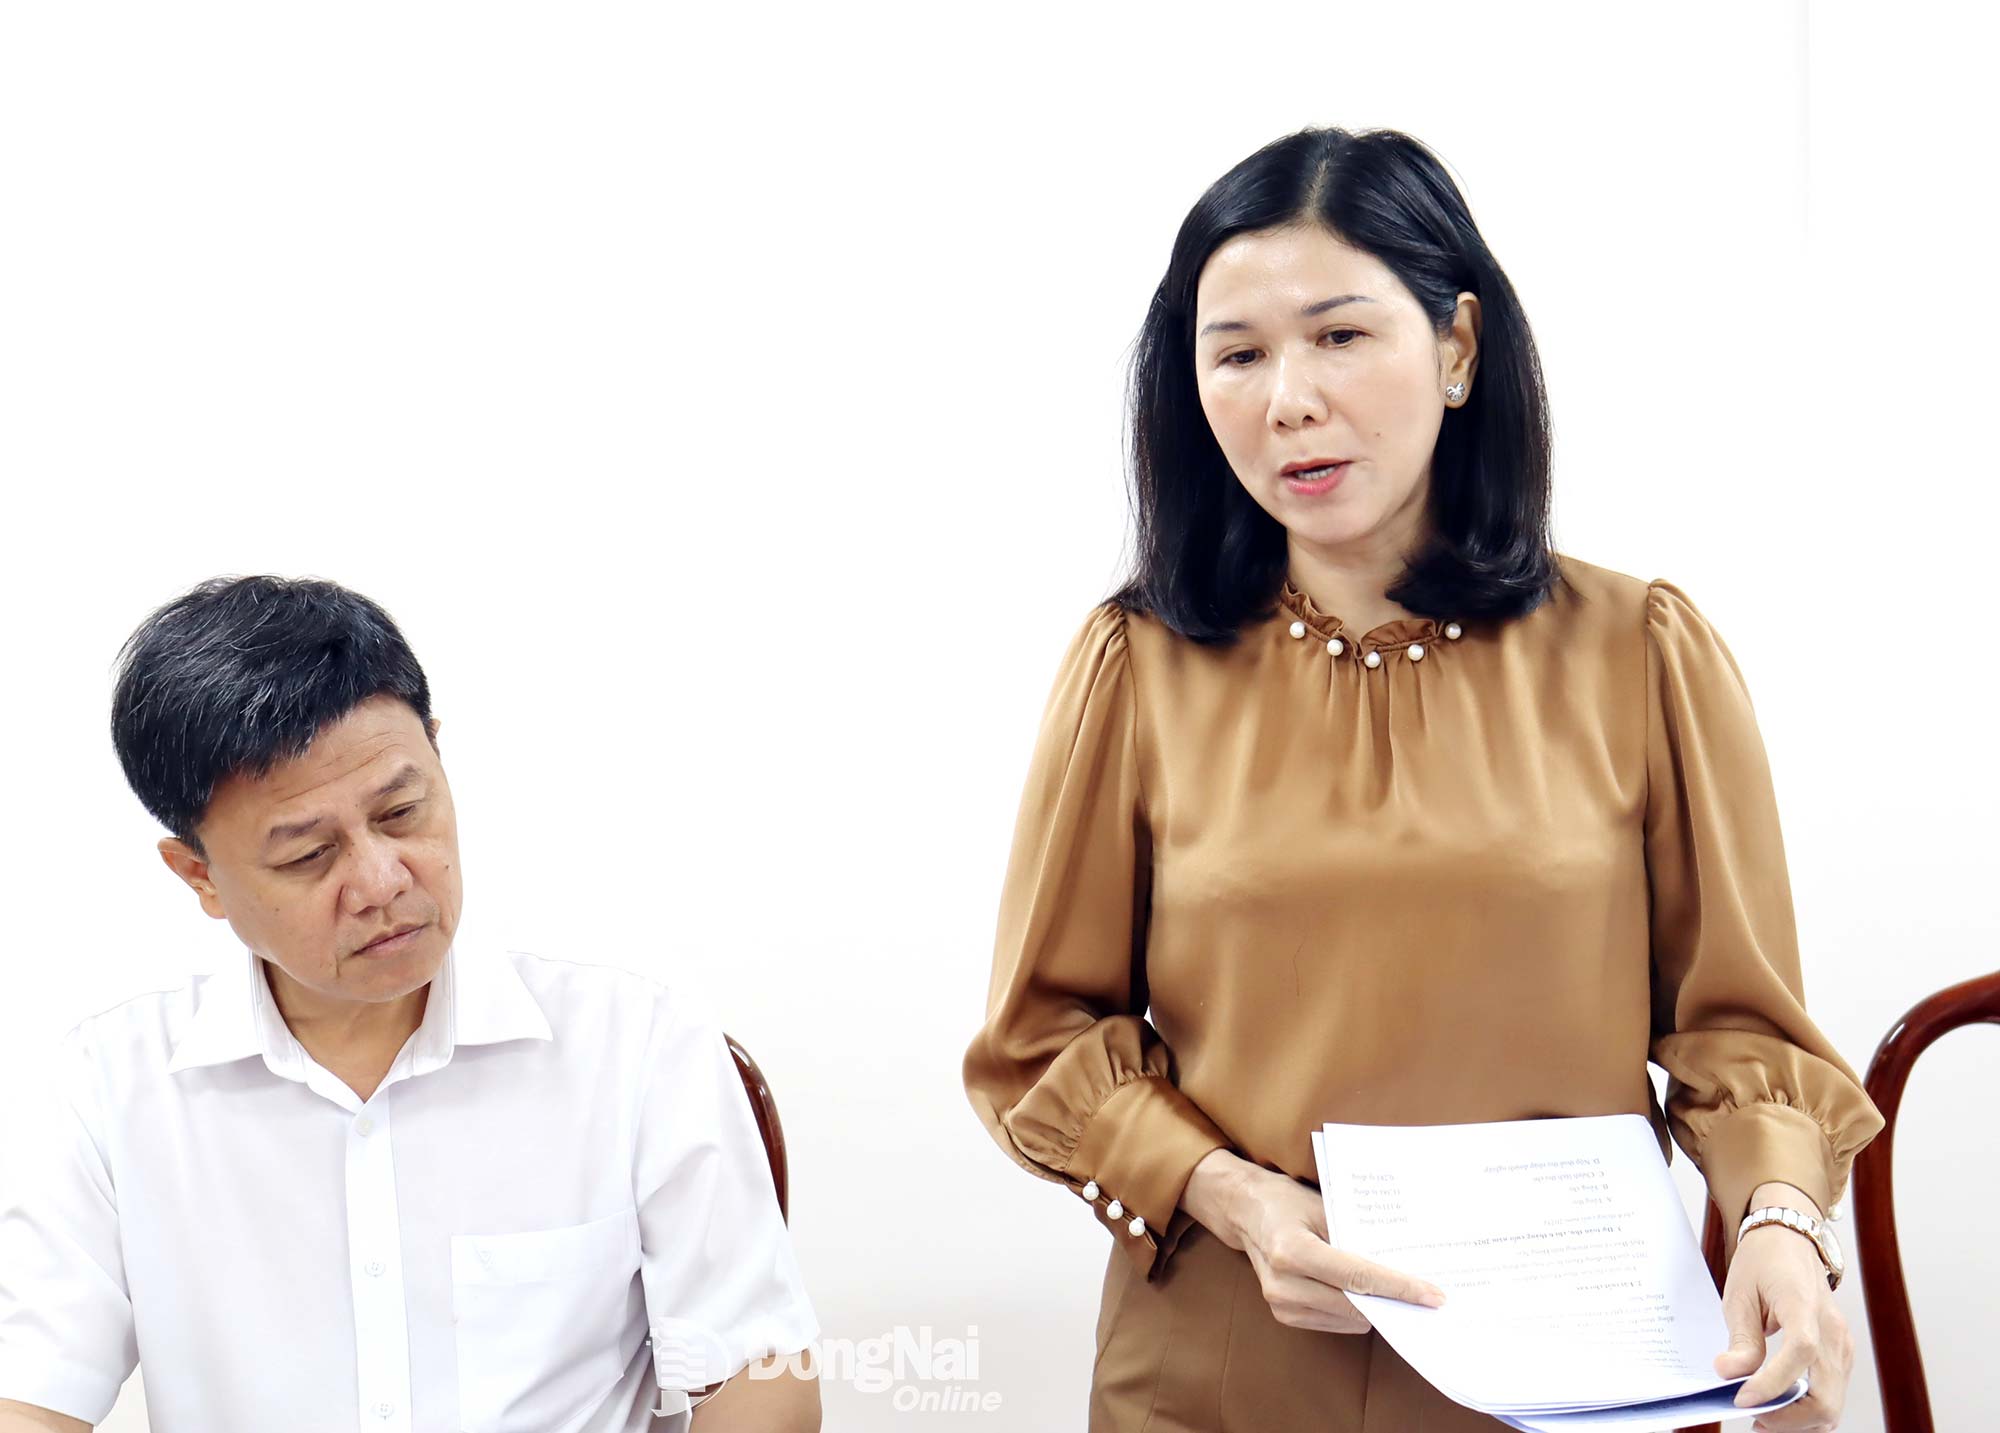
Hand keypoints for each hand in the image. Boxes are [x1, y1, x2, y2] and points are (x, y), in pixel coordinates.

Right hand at [1181, 1149, 1444, 1333]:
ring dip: (1373, 1307)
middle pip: (1356, 1305)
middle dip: (1392, 1301)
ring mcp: (1281, 1304)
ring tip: (1388, 1286)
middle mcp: (1283, 1283)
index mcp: (1291, 1250)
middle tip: (1423, 1293)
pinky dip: (1353, 1311)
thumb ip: (1357, 1235)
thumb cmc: (1286, 1202)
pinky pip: (1335, 1322)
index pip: (1358, 1277)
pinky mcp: (1283, 1315)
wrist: (1244, 1212)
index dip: (1400, 1288)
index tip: (1433, 1296)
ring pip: (1349, 1319)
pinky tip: (1359, 1292)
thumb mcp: (1322, 1206)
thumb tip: (1402, 1262)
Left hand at [1717, 1185, 1852, 1430]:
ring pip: (1832, 1403)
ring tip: (1762, 1418)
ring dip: (1799, 1420)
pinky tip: (1781, 1410)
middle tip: (1751, 1416)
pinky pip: (1832, 1394)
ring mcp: (1842, 1345)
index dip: (1772, 1382)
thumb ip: (1741, 1337)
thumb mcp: (1740, 1293)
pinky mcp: (1842, 1355)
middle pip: (1825, 1394)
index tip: (1741, 1397)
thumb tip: (1729, 1373)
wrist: (1791, 1241)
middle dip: (1788, 1417)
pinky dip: (1809, 1411)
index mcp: (1804, 1305)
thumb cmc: (1763, 1262)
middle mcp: (1832, 1330)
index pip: (1799, 1352)